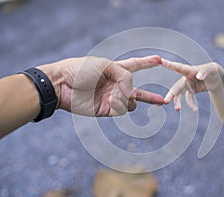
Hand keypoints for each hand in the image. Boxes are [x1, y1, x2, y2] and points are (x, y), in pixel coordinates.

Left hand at [38, 55, 163, 116]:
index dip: (147, 63)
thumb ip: (124, 76)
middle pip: (137, 90)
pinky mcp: (106, 109)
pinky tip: (113, 100)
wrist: (61, 85)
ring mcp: (112, 98)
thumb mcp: (105, 65)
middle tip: (162, 100)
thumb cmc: (80, 70)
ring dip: (129, 98)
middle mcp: (115, 84)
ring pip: (131, 102)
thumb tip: (132, 94)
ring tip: (117, 95)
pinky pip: (122, 109)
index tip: (159, 60)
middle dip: (150, 97)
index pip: (135, 65)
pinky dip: (121, 104)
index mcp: (115, 69)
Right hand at [161, 59, 223, 111]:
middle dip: (171, 94)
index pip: (179, 67)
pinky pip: (189, 99)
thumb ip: (204, 72)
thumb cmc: (212, 70)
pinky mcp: (191, 91)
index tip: (161, 61)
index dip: (170, 65)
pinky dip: (191, 104)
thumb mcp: (211, 69)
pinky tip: (195, 110)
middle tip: (165, 101)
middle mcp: (186, 77)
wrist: (217, 78)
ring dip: (177, 102)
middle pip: (177, 86)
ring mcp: (187, 85)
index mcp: (189, 70)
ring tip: (177, 109)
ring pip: (179, 94)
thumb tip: (198, 77)